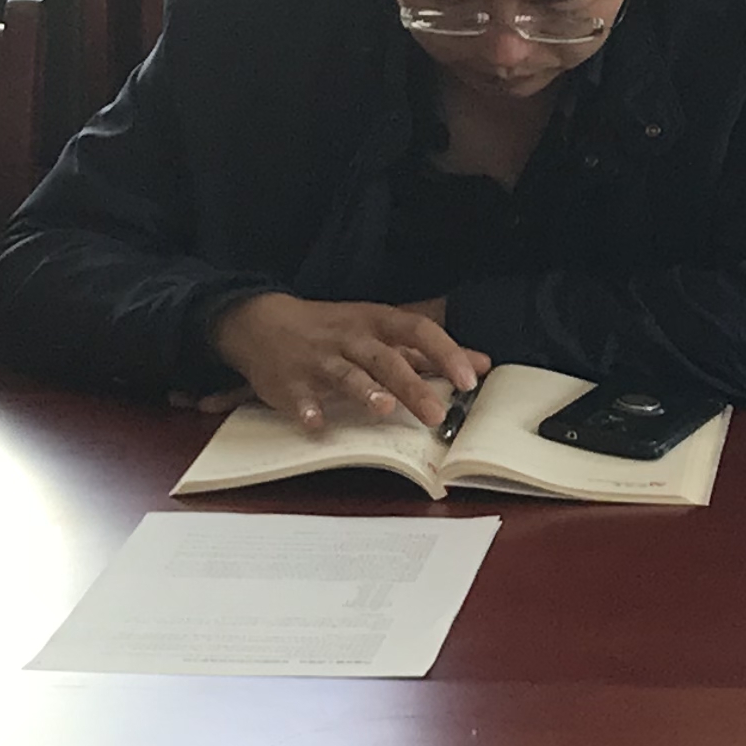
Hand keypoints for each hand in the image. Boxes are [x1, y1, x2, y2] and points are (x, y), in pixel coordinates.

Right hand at [207, 292, 482, 431]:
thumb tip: (482, 364)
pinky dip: (307, 408)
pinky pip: (299, 395)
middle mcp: (351, 339)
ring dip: (364, 391)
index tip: (471, 378)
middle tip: (437, 414)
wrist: (263, 322)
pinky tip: (316, 422)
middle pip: (386, 360)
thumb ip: (430, 350)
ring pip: (346, 374)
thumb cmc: (336, 330)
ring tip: (383, 408)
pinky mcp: (290, 382)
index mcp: (378, 323)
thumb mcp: (383, 330)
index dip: (446, 353)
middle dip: (412, 386)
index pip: (418, 331)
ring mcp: (320, 360)